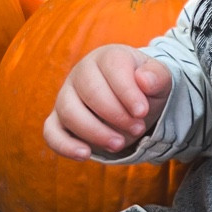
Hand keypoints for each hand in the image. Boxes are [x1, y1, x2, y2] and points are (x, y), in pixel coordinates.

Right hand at [45, 45, 172, 158]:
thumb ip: (158, 77)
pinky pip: (51, 132)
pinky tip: (85, 154)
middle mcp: (82, 72)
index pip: (112, 67)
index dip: (127, 92)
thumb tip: (144, 80)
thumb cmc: (145, 91)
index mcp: (107, 57)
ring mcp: (66, 96)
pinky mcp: (58, 120)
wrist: (133, 106)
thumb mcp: (160, 82)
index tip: (142, 112)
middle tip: (137, 128)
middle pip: (90, 90)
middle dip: (116, 114)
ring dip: (95, 132)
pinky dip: (64, 145)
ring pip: (69, 111)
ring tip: (118, 144)